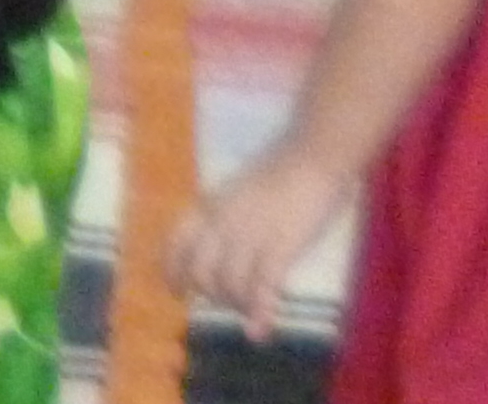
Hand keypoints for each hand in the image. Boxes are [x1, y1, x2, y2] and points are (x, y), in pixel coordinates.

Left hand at [166, 149, 351, 339]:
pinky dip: (259, 313)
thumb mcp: (238, 189)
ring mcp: (250, 234)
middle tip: (224, 302)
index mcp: (211, 203)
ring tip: (250, 312)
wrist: (314, 154)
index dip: (172, 271)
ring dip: (237, 305)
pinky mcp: (281, 246)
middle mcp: (223, 221)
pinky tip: (259, 332)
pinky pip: (262, 288)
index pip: (177, 242)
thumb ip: (225, 214)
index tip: (175, 291)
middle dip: (209, 294)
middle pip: (201, 271)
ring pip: (229, 284)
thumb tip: (218, 244)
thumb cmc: (281, 169)